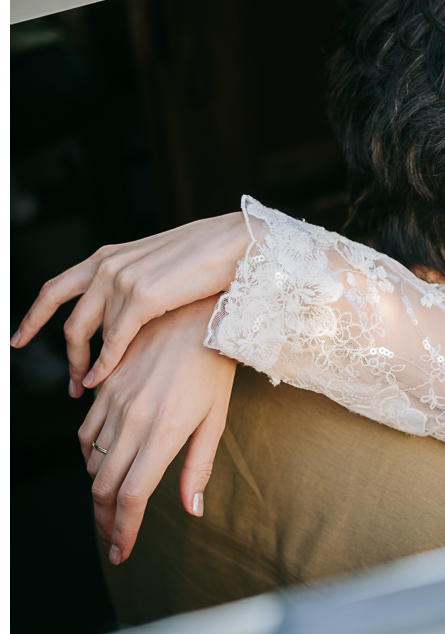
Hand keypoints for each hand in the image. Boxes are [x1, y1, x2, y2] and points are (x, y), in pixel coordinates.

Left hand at [12, 212, 247, 396]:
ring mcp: (120, 280)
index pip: (55, 287)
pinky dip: (103, 365)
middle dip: (64, 354)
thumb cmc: (206, 258)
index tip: (19, 339)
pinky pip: (111, 342)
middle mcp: (107, 265)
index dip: (33, 315)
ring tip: (87, 388)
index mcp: (109, 256)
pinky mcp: (140, 297)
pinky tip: (102, 381)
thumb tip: (122, 310)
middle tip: (68, 382)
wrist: (235, 245)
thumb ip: (132, 282)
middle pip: (64, 316)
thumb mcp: (156, 266)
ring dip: (83, 365)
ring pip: (85, 333)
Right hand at [79, 298, 235, 564]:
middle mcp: (132, 420)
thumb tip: (192, 509)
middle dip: (106, 520)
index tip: (122, 552)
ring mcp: (114, 401)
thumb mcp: (216, 417)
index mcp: (162, 433)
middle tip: (114, 538)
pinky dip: (90, 455)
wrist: (194, 312)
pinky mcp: (105, 385)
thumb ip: (199, 466)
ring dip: (98, 490)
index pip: (131, 498)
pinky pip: (85, 429)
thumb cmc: (213, 364)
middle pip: (104, 487)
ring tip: (111, 507)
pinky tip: (104, 462)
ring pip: (91, 461)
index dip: (123, 532)